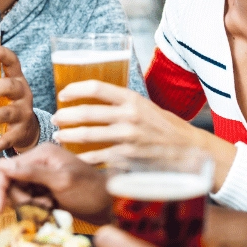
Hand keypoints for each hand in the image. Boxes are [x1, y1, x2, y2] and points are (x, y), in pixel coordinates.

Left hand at [0, 45, 38, 153]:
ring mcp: (23, 114)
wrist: (28, 130)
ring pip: (7, 114)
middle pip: (10, 87)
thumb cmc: (4, 104)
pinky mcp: (19, 134)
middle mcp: (23, 94)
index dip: (2, 54)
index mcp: (15, 79)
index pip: (12, 61)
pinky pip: (4, 140)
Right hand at [0, 142, 110, 221]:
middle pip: (12, 182)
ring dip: (30, 204)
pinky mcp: (47, 189)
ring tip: (49, 207)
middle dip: (20, 198)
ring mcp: (44, 176)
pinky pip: (30, 199)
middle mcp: (40, 161)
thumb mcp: (61, 182)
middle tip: (40, 206)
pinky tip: (51, 209)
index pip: (8, 168)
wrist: (112, 207)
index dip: (0, 188)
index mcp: (42, 153)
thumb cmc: (90, 191)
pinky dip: (36, 207)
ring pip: (20, 193)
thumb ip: (31, 173)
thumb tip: (1, 164)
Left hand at [52, 81, 233, 189]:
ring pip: (86, 136)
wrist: (190, 151)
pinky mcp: (127, 158)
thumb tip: (91, 99)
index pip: (95, 88)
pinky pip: (96, 157)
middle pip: (85, 113)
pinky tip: (75, 157)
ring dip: (67, 136)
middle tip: (55, 119)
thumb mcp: (145, 106)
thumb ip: (121, 103)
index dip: (74, 90)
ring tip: (59, 137)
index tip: (63, 95)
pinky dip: (82, 157)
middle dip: (64, 116)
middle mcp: (129, 116)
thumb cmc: (165, 127)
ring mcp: (127, 139)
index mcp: (132, 99)